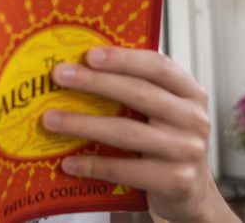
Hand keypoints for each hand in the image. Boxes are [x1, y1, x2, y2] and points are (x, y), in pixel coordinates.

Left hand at [41, 47, 236, 222]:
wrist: (191, 191)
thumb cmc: (168, 141)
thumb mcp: (164, 110)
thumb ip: (138, 88)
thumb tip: (82, 66)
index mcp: (190, 92)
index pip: (158, 66)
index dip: (123, 59)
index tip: (89, 54)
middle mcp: (194, 119)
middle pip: (139, 94)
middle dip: (95, 82)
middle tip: (60, 76)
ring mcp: (187, 151)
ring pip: (127, 132)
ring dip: (83, 124)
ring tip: (51, 120)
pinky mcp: (175, 181)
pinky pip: (125, 170)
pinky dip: (93, 165)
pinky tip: (69, 161)